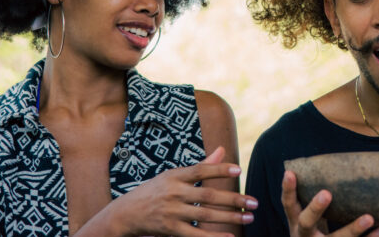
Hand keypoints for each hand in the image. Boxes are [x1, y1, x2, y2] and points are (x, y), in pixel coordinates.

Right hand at [85, 146, 256, 236]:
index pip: (200, 170)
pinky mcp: (169, 229)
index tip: (239, 171)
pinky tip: (230, 236)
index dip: (219, 169)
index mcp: (174, 176)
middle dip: (233, 199)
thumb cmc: (153, 192)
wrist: (124, 214)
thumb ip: (200, 166)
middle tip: (254, 202)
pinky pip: (195, 235)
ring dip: (229, 217)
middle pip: (208, 195)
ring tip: (249, 218)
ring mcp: (171, 212)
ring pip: (205, 215)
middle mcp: (173, 192)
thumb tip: (221, 150)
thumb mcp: (172, 176)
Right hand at [281, 170, 378, 236]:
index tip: (290, 172)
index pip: (288, 204)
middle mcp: (305, 236)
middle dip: (315, 208)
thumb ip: (314, 196)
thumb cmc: (314, 229)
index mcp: (296, 222)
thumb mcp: (307, 215)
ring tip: (369, 217)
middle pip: (306, 223)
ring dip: (353, 229)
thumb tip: (337, 163)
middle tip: (326, 193)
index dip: (288, 189)